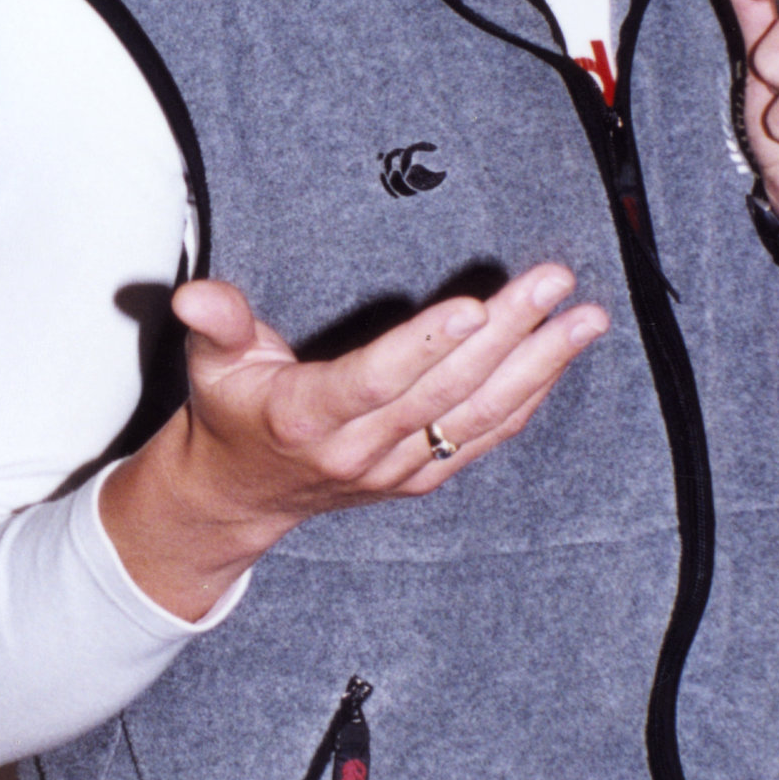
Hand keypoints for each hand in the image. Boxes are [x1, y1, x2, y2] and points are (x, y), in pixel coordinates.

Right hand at [101, 264, 608, 622]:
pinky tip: (558, 359)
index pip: (375, 380)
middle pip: (444, 391)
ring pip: (476, 417)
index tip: (473, 307)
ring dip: (538, 367)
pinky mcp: (421, 478)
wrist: (238, 496)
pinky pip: (483, 438)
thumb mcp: (211, 360)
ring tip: (584, 319)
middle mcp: (358, 450)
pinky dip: (527, 399)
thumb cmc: (231, 411)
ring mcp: (395, 470)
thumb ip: (217, 321)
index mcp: (306, 416)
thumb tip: (195, 294)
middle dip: (507, 334)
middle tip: (553, 283)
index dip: (426, 346)